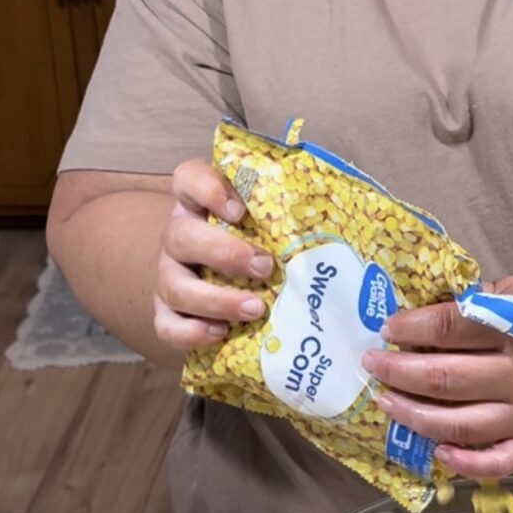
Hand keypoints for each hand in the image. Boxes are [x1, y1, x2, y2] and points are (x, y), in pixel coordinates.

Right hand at [153, 159, 274, 352]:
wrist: (233, 284)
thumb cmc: (261, 246)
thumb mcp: (273, 224)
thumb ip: (292, 213)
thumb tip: (345, 213)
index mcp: (202, 205)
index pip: (189, 179)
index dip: (207, 190)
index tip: (238, 209)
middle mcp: (181, 237)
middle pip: (180, 236)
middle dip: (223, 253)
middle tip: (264, 266)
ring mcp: (171, 276)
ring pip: (174, 286)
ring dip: (216, 300)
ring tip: (255, 308)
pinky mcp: (167, 314)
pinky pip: (168, 325)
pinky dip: (191, 332)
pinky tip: (222, 332)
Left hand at [362, 275, 512, 478]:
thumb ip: (480, 299)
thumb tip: (424, 309)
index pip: (452, 327)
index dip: (412, 327)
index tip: (387, 327)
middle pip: (446, 379)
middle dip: (399, 371)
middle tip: (372, 364)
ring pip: (460, 424)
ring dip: (414, 415)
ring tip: (386, 403)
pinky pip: (497, 461)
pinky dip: (465, 462)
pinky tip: (437, 451)